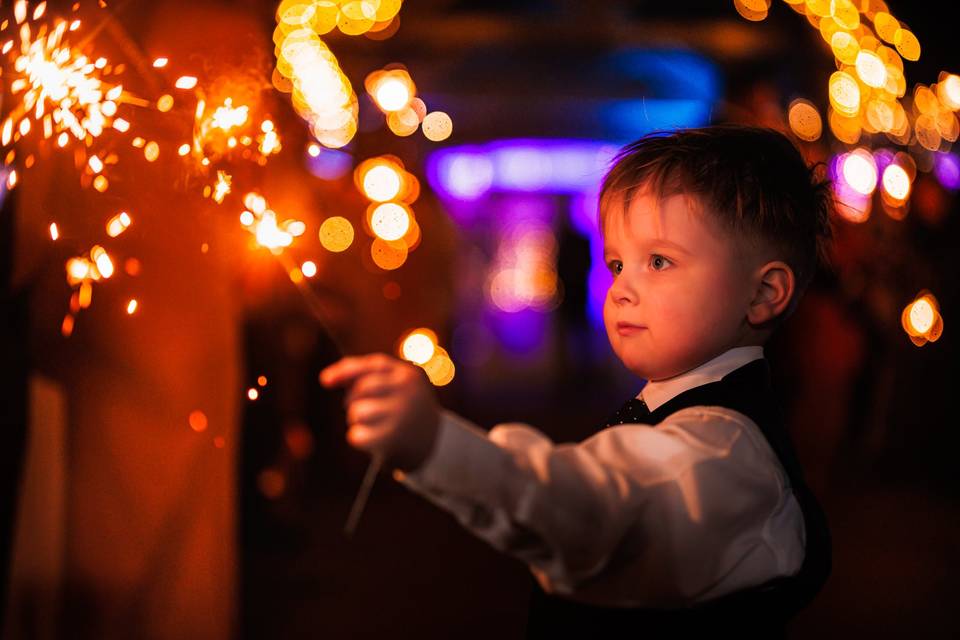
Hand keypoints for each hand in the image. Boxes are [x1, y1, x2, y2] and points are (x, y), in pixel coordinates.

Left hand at [319, 353, 440, 470]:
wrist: (435, 445)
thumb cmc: (406, 411)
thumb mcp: (397, 387)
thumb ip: (369, 376)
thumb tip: (326, 378)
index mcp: (409, 375)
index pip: (374, 364)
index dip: (346, 370)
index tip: (324, 381)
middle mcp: (407, 392)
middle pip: (362, 388)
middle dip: (354, 400)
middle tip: (363, 411)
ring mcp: (401, 415)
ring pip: (357, 411)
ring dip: (357, 420)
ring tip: (373, 426)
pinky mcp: (392, 439)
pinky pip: (356, 435)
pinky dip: (358, 438)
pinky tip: (374, 441)